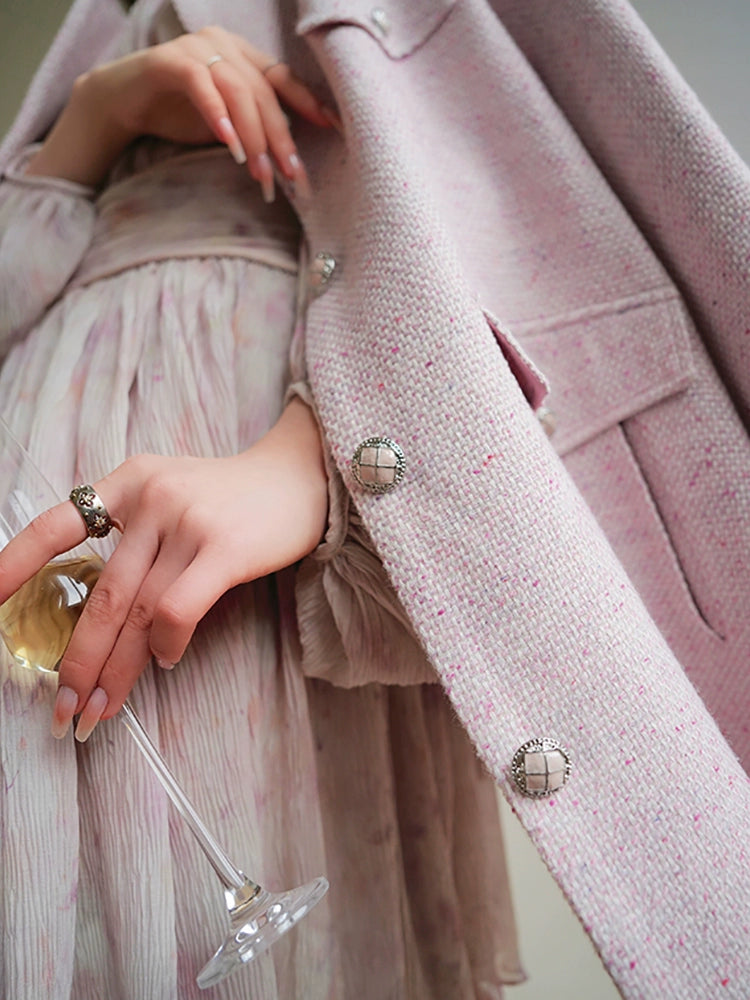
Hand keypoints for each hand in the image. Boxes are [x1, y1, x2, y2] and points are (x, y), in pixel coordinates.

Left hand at [0, 400, 327, 740]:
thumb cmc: (233, 497)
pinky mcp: (225, 548)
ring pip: (137, 612)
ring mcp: (188, 521)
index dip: (14, 565)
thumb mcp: (172, 492)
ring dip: (117, 670)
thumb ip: (136, 537)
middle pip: (102, 595)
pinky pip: (179, 608)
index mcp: (128, 482)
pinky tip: (165, 663)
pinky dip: (167, 644)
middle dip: (77, 659)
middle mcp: (151, 497)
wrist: (301, 477)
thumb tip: (104, 620)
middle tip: (60, 708)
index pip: (56, 525)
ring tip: (99, 710)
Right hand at [26, 26, 337, 193]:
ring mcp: (196, 48)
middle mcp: (223, 44)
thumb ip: (254, 128)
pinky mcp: (169, 60)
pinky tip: (230, 145)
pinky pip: (201, 85)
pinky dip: (217, 115)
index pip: (282, 78)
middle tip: (290, 177)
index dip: (308, 102)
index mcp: (242, 54)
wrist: (123, 103)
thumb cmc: (178, 114)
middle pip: (263, 92)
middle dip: (279, 139)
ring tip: (259, 174)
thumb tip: (290, 161)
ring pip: (237, 92)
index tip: (332, 129)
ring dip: (252, 137)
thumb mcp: (227, 124)